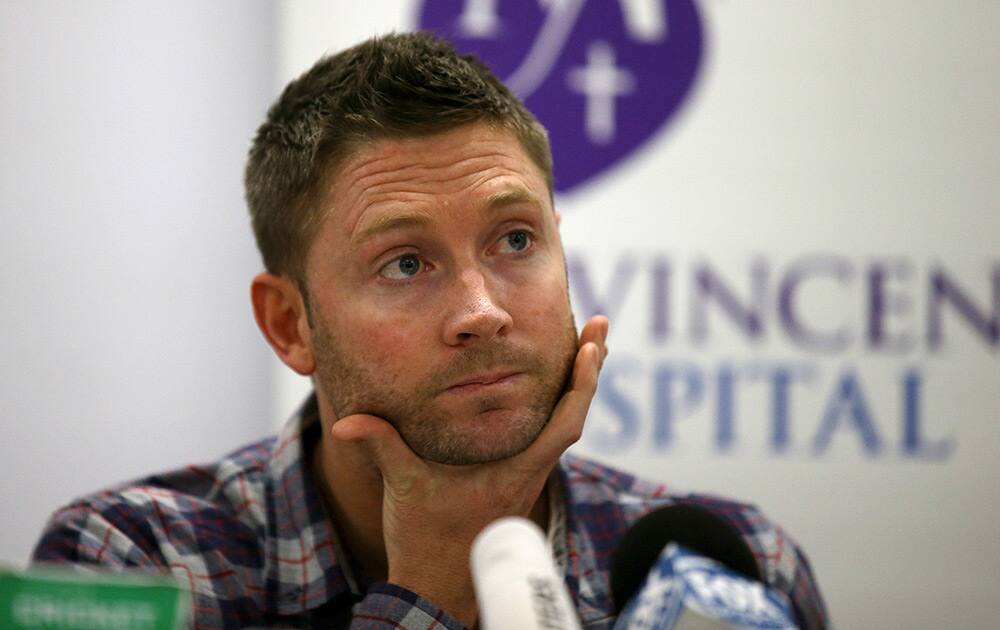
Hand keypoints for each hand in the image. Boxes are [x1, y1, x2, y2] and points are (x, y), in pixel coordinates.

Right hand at [331, 315, 608, 626]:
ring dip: (575, 384)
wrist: (439, 584)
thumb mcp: (404, 487)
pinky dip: (556, 404)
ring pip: (562, 423)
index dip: (582, 385)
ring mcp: (526, 475)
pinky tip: (549, 385)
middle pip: (574, 414)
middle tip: (600, 326)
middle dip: (590, 369)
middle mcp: (530, 470)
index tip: (594, 346)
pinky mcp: (516, 479)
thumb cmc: (428, 538)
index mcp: (515, 471)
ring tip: (585, 343)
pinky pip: (546, 434)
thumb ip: (381, 445)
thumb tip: (345, 422)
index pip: (564, 424)